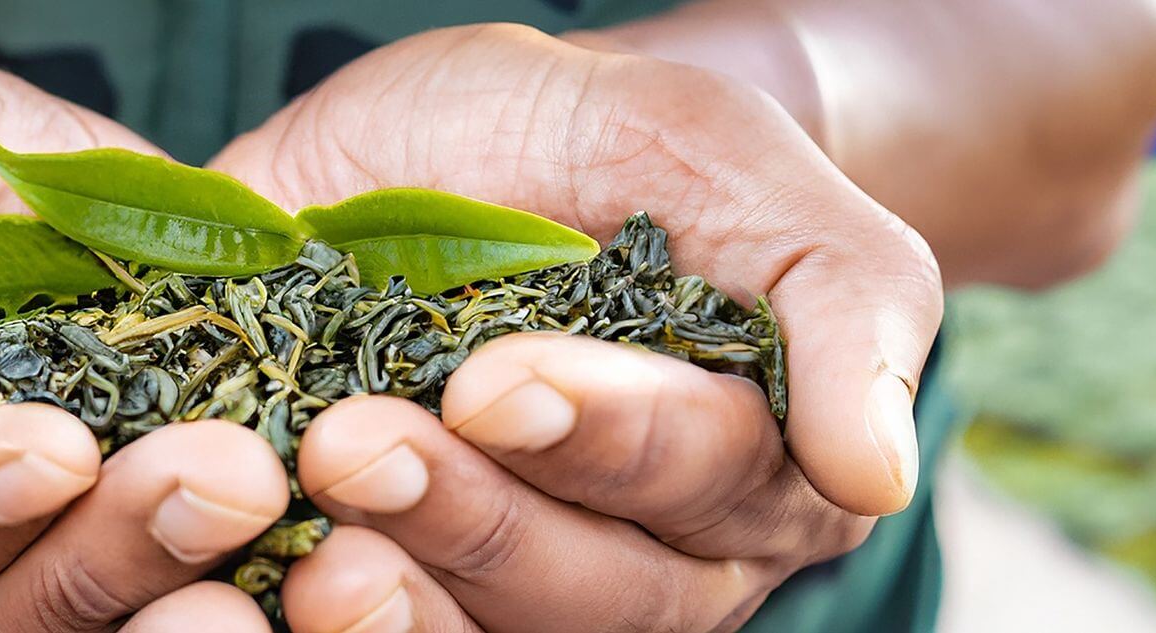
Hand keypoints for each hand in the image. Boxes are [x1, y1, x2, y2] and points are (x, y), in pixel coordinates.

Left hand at [207, 24, 942, 630]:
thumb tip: (875, 473)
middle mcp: (657, 547)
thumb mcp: (704, 143)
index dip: (603, 437)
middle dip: (478, 519)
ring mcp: (532, 578)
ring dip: (406, 602)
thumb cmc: (592, 140)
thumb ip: (834, 284)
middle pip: (601, 587)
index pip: (704, 472)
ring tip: (313, 543)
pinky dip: (341, 629)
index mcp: (752, 447)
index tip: (494, 382)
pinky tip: (280, 587)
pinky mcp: (418, 582)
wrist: (450, 150)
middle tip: (357, 445)